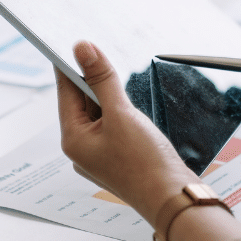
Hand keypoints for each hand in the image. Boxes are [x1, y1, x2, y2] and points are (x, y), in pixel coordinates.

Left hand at [56, 41, 197, 228]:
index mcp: (73, 139)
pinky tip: (129, 101)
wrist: (174, 200)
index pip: (65, 92)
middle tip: (100, 51)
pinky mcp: (118, 156)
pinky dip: (118, 108)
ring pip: (98, 112)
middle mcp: (82, 148)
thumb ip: (101, 78)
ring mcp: (100, 154)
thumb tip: (82, 49)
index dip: (69, 64)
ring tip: (115, 73)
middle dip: (91, 78)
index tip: (72, 40)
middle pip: (81, 101)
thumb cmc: (145, 164)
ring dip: (107, 93)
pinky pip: (112, 124)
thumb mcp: (121, 113)